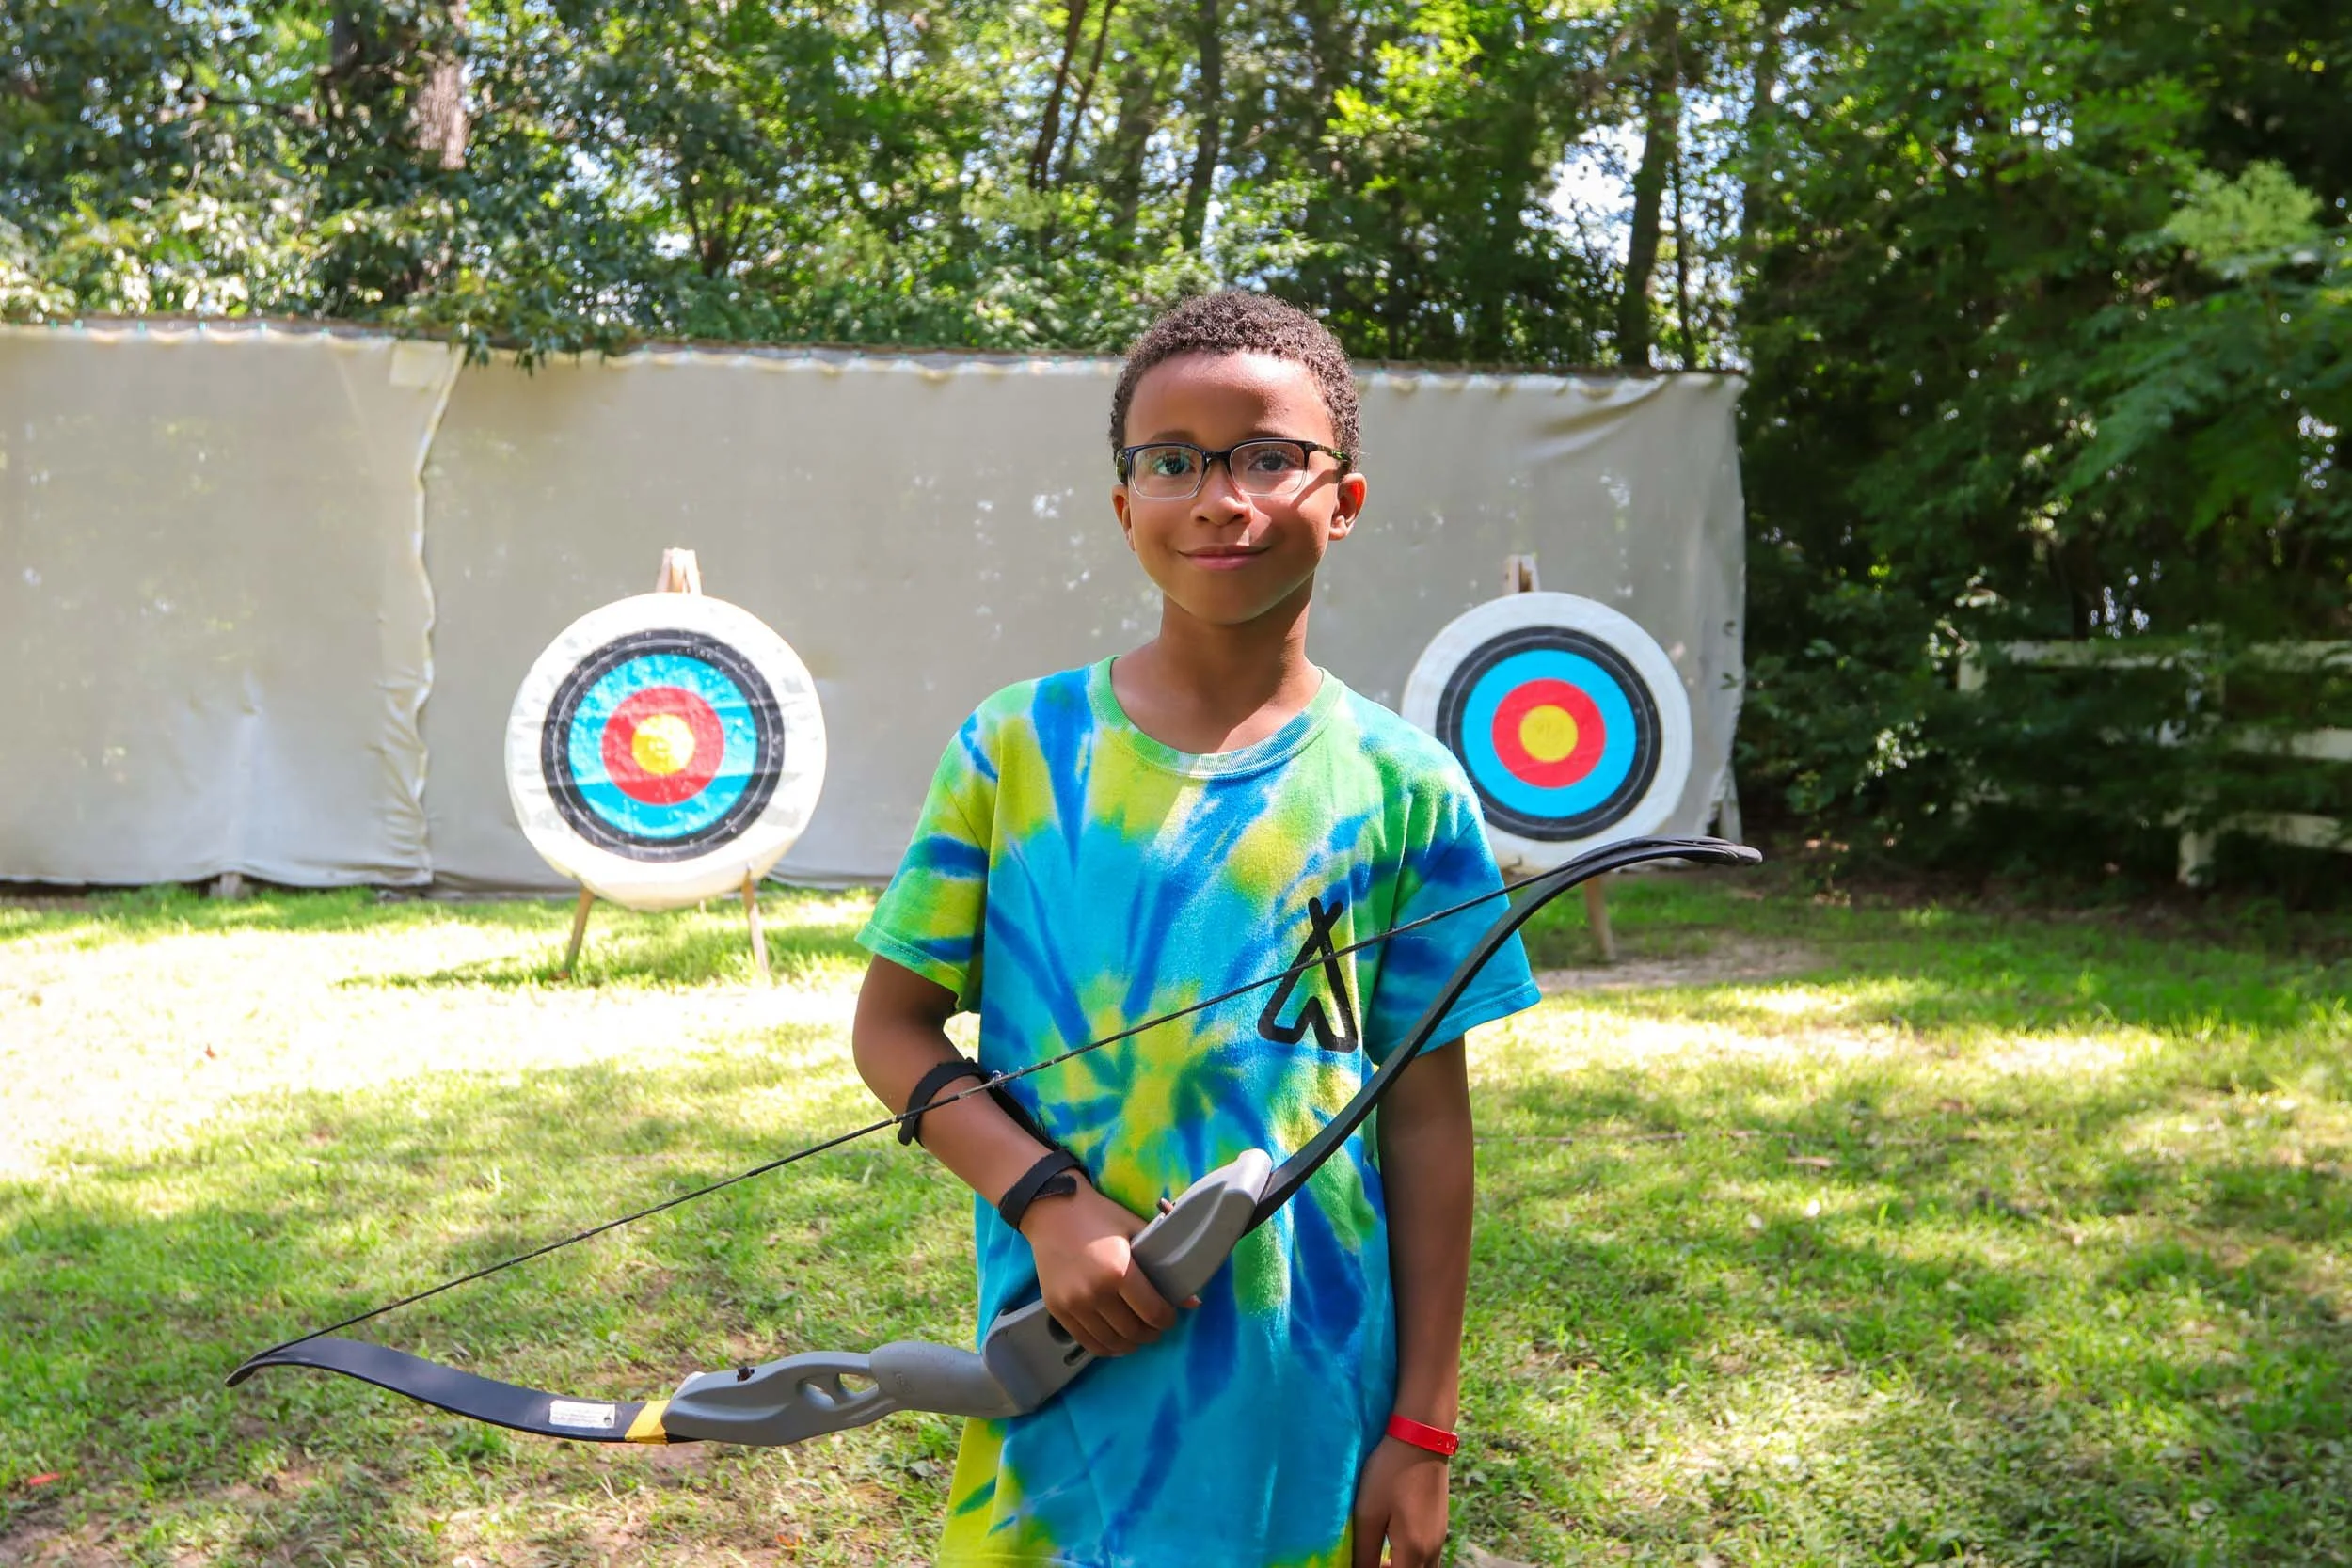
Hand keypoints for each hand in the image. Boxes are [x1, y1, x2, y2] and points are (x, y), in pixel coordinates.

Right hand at [1019, 1182, 1187, 1358]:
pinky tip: (1116, 1339)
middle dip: (1151, 1333)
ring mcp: (1073, 1304)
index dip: (1167, 1319)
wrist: (1051, 1211)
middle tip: (1156, 1325)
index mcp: (1119, 1271)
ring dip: (1130, 1343)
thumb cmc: (1098, 1215)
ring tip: (1138, 1333)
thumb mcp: (1135, 1230)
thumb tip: (1194, 1301)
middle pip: (1133, 1332)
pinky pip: (1086, 1342)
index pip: (1153, 1313)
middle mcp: (1095, 1293)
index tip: (1170, 1315)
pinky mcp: (1057, 1309)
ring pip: (1111, 1342)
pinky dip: (1106, 1347)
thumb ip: (1163, 1262)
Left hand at [1351, 1435, 1450, 1567]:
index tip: (1361, 1564)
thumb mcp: (1368, 1515)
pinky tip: (1393, 1542)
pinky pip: (1427, 1557)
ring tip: (1380, 1557)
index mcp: (1413, 1552)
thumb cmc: (1389, 1475)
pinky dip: (1411, 1560)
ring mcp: (1440, 1538)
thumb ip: (1364, 1553)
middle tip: (1370, 1562)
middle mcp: (1432, 1551)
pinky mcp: (1440, 1526)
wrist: (1421, 1439)